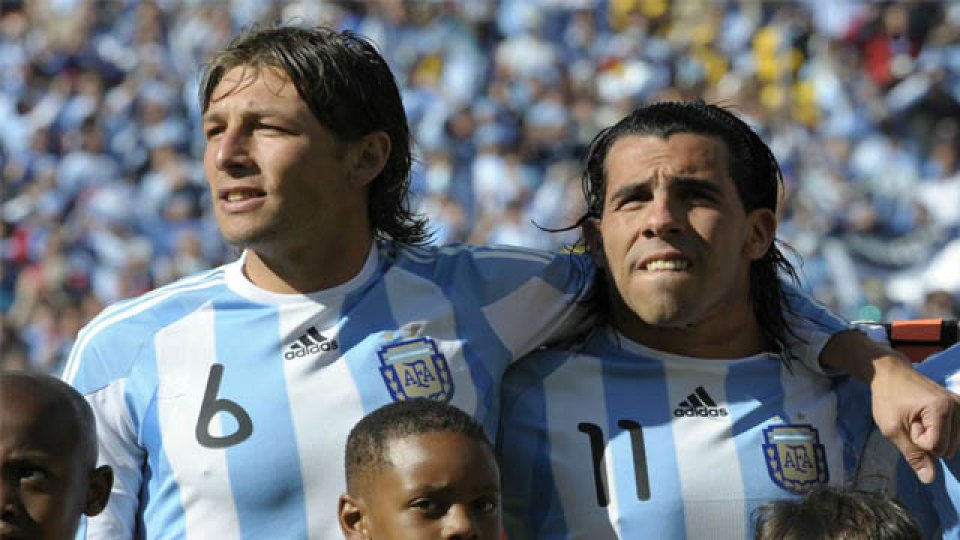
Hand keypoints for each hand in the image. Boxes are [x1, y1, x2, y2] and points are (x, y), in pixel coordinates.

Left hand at [821, 330, 959, 482]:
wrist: (891, 374)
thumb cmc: (887, 398)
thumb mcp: (892, 429)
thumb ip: (913, 455)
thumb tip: (930, 479)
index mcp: (942, 409)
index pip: (935, 447)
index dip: (916, 440)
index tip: (906, 422)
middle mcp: (957, 407)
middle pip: (946, 448)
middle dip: (926, 441)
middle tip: (911, 420)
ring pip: (952, 446)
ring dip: (932, 438)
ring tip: (917, 419)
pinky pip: (955, 437)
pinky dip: (940, 434)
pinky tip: (929, 421)